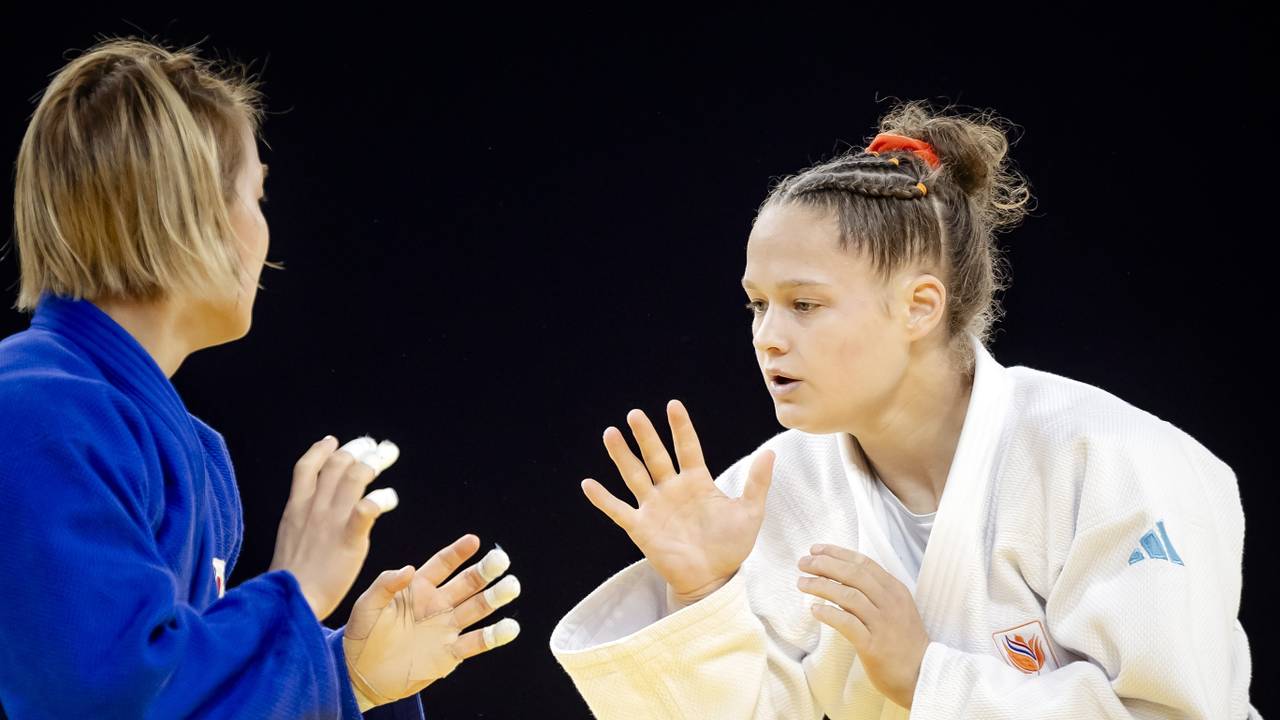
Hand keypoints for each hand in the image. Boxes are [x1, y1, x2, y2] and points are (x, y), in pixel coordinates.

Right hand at [269, 436, 401, 619]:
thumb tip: (311, 508)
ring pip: (354, 477)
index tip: (333, 441)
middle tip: (374, 446)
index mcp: (296, 508)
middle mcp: (313, 508)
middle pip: (336, 464)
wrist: (289, 601)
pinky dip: (382, 498)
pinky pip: (367, 508)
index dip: (321, 450)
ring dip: (373, 463)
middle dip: (357, 449)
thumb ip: (302, 519)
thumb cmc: (291, 580)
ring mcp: (330, 521)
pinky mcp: (348, 538)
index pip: (305, 467)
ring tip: (386, 457)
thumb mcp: (289, 539)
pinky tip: (391, 498)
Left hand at [342, 534, 520, 710]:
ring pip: (477, 608)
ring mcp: (446, 628)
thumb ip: (384, 585)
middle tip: (501, 560)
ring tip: (511, 586)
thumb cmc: (361, 636)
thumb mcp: (365, 605)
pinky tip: (510, 627)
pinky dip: (494, 636)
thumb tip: (409, 568)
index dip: (458, 552)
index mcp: (418, 588)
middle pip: (467, 583)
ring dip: (495, 597)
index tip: (474, 540)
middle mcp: (437, 604)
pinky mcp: (450, 654)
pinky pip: (476, 642)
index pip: (443, 564)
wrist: (361, 675)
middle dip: (485, 571)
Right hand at [581, 400, 774, 604]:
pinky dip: (603, 499)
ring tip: (611, 434)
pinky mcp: (641, 528)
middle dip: (646, 435)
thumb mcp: (749, 512)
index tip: (673, 405)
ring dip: (622, 456)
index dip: (680, 427)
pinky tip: (588, 484)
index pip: (687, 447)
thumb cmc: (731, 546)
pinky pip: (619, 510)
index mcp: (697, 482)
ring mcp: (654, 507)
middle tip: (635, 414)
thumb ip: (757, 482)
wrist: (714, 579)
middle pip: (655, 456)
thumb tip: (771, 451)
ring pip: (634, 475)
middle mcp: (672, 489)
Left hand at [797, 545, 929, 708]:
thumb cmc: (904, 642)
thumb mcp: (897, 608)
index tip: (816, 549)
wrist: (924, 674)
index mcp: (895, 590)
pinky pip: (847, 623)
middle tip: (803, 562)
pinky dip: (829, 613)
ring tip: (802, 583)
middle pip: (853, 574)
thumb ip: (875, 591)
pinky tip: (814, 610)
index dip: (837, 553)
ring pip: (848, 595)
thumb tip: (842, 575)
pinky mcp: (873, 645)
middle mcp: (890, 602)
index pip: (863, 563)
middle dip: (825, 564)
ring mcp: (882, 623)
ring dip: (821, 586)